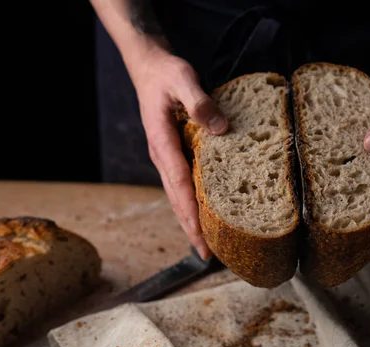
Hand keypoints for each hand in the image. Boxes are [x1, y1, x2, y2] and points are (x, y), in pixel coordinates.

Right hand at [130, 50, 227, 258]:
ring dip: (191, 219)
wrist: (149, 68)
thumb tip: (220, 129)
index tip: (201, 236)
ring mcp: (165, 156)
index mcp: (162, 142)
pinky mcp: (172, 153)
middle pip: (176, 199)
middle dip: (190, 227)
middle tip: (207, 254)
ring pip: (178, 195)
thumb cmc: (166, 74)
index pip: (179, 184)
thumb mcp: (183, 79)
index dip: (191, 212)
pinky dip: (192, 202)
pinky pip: (182, 183)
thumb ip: (200, 102)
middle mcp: (161, 155)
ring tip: (207, 243)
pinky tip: (205, 212)